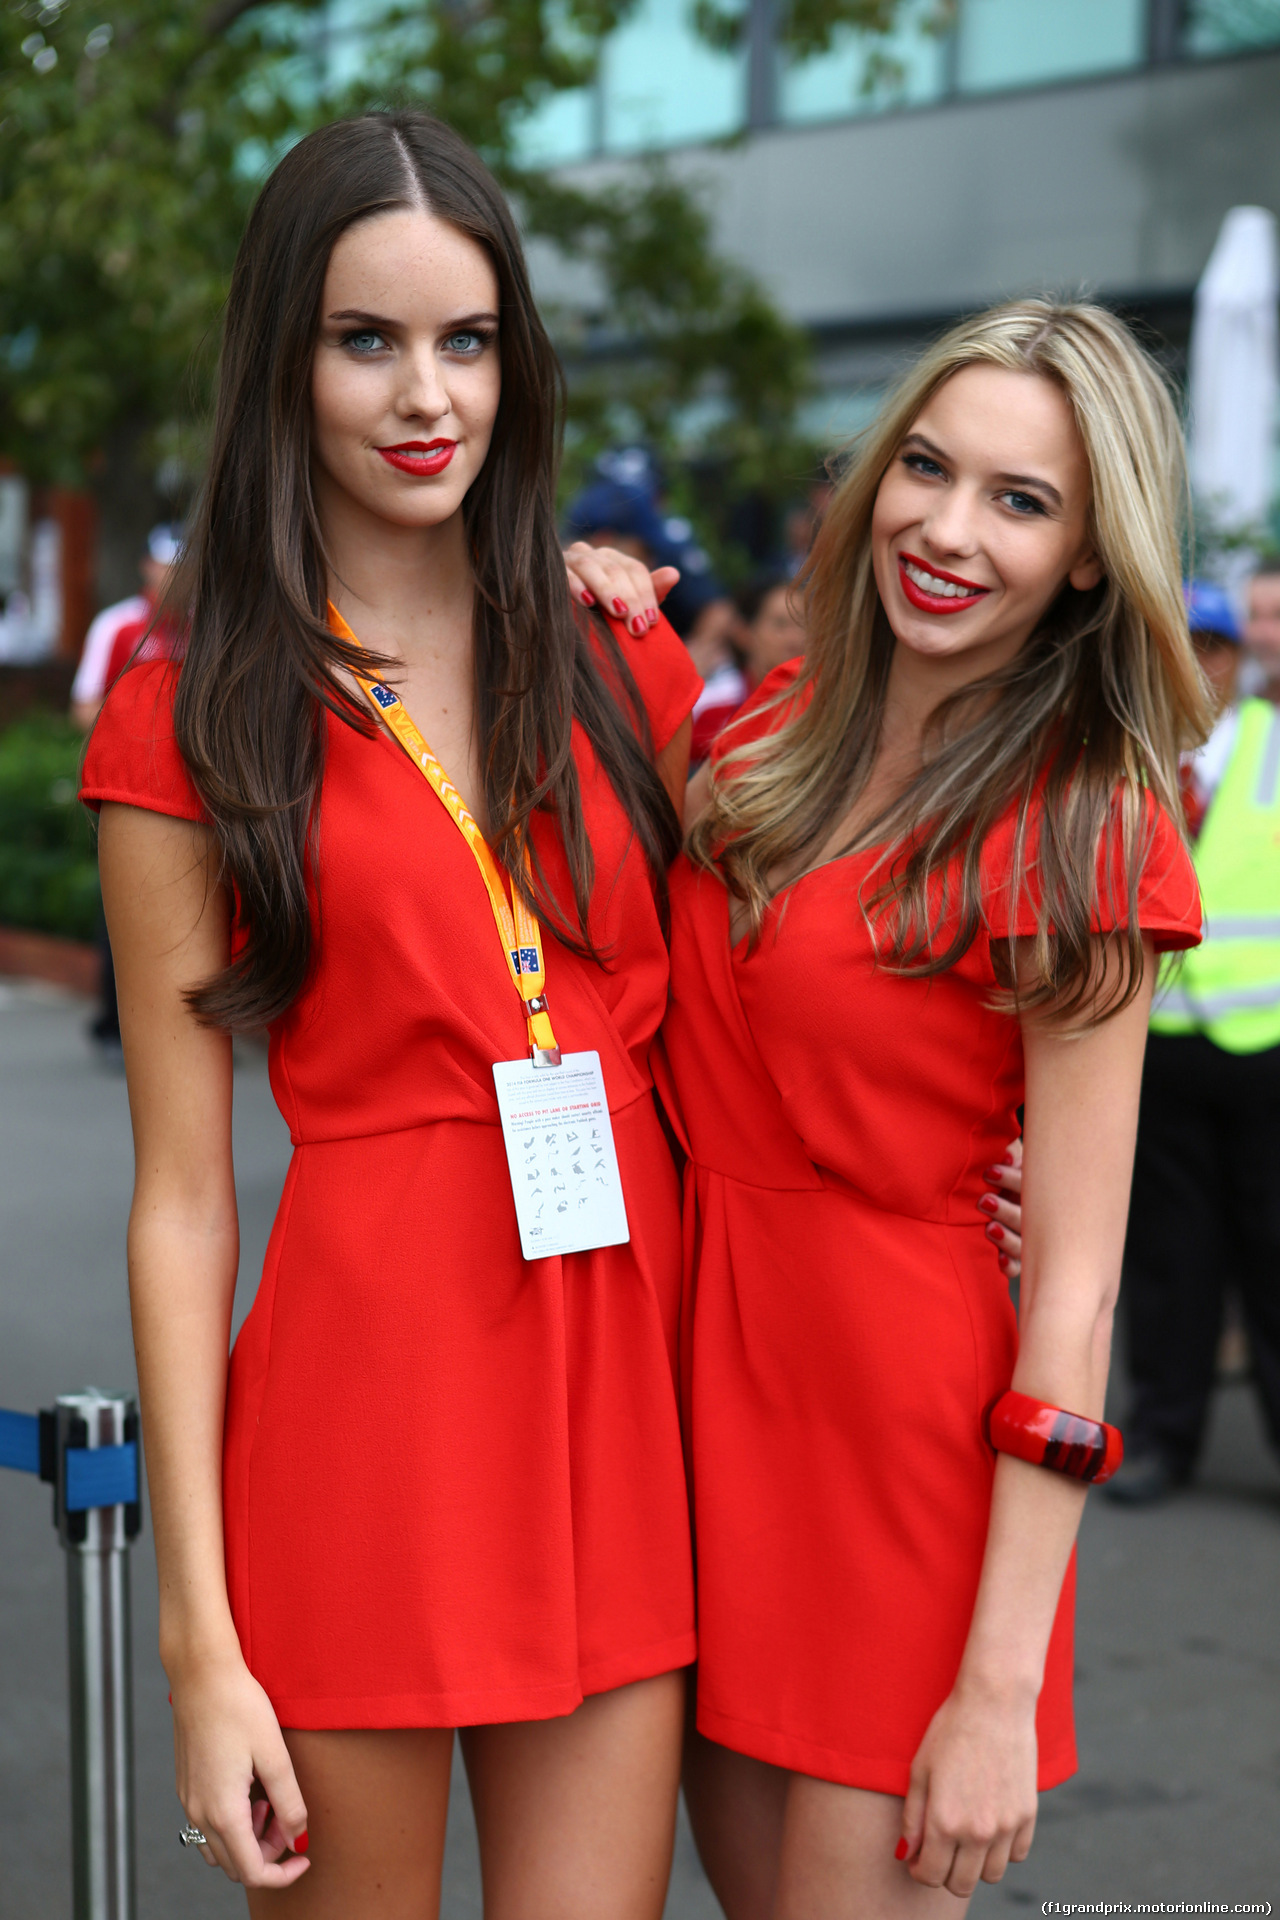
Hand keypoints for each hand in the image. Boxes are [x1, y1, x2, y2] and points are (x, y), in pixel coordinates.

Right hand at [171, 1648, 309, 1887]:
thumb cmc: (238, 1706)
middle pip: (235, 1864)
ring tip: (270, 1803)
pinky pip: (208, 1825)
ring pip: (219, 1848)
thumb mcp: (274, 1754)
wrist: (201, 1674)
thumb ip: (289, 1802)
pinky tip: (250, 1791)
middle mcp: (199, 1813)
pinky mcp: (186, 1785)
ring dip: (249, 1840)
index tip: (305, 1857)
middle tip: (290, 1819)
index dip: (283, 1875)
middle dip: (268, 1853)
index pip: (252, 1872)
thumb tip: (299, 1837)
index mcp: (223, 1811)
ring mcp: (189, 1800)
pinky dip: (233, 1824)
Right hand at [563, 541, 679, 636]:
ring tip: (619, 612)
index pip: (635, 570)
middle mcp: (593, 555)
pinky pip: (565, 573)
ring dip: (606, 590)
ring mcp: (571, 560)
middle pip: (616, 570)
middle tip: (639, 627)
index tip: (652, 621)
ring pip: (591, 567)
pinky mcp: (552, 570)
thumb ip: (651, 591)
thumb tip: (674, 573)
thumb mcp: (628, 606)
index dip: (646, 594)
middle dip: (630, 598)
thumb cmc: (598, 614)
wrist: (557, 619)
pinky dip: (576, 586)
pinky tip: (587, 602)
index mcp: (614, 560)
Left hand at [897, 1675, 1037, 1895]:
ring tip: (965, 1838)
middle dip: (945, 1872)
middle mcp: (977, 1832)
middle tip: (939, 1850)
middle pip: (962, 1884)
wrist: (994, 1704)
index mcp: (944, 1822)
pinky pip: (1016, 1855)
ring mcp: (1006, 1826)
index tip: (918, 1859)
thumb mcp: (920, 1770)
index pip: (931, 1875)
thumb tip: (908, 1854)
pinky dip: (1002, 1850)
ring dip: (975, 1865)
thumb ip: (913, 1818)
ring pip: (991, 1875)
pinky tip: (990, 1827)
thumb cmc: (951, 1731)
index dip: (920, 1871)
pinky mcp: (1028, 1815)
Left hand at [979, 1134, 1021, 1280]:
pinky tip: (1000, 1259)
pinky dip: (1009, 1264)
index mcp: (1036, 1190)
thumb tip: (1007, 1155)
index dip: (1011, 1179)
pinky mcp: (1015, 1258)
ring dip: (1007, 1238)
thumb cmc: (1000, 1169)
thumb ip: (1008, 1153)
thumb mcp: (1006, 1158)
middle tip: (983, 1201)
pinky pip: (1016, 1267)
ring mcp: (1028, 1239)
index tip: (988, 1172)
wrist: (991, 1191)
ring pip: (1024, 1245)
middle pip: (1030, 1220)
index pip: (1029, 1187)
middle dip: (1007, 1211)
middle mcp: (1035, 1217)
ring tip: (988, 1228)